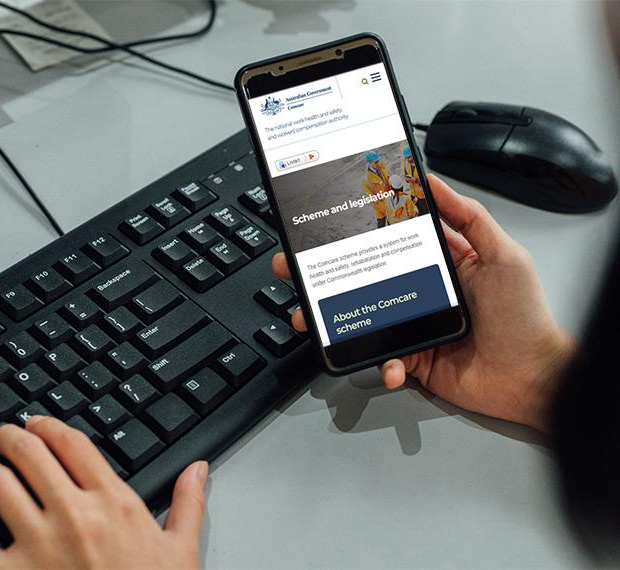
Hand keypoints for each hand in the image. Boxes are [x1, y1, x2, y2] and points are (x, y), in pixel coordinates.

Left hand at [0, 417, 206, 568]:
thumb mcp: (180, 549)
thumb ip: (187, 503)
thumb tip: (198, 469)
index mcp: (114, 502)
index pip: (72, 442)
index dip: (49, 424)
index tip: (39, 423)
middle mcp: (73, 514)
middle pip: (30, 452)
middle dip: (10, 436)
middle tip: (3, 436)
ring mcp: (37, 545)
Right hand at [273, 174, 575, 431]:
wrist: (531, 379)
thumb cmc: (524, 317)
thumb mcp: (503, 256)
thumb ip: (470, 217)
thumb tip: (435, 181)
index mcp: (441, 262)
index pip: (392, 239)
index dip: (360, 230)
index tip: (330, 222)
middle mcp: (422, 291)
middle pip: (366, 278)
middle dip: (327, 274)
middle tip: (295, 267)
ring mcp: (415, 326)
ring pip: (363, 319)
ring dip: (334, 320)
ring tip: (310, 318)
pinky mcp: (413, 359)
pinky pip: (385, 359)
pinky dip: (382, 365)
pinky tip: (391, 365)